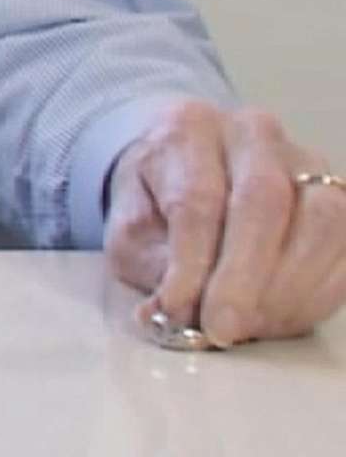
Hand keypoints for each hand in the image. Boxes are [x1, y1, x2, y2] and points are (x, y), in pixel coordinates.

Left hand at [105, 100, 345, 345]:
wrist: (191, 168)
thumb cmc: (157, 201)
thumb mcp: (132, 229)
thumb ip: (151, 267)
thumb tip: (171, 313)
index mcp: (189, 129)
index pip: (197, 198)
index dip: (191, 262)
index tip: (180, 311)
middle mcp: (254, 134)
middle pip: (263, 201)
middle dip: (244, 275)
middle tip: (223, 327)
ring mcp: (307, 161)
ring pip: (321, 219)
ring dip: (288, 287)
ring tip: (252, 327)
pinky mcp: (341, 194)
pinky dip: (319, 291)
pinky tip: (283, 318)